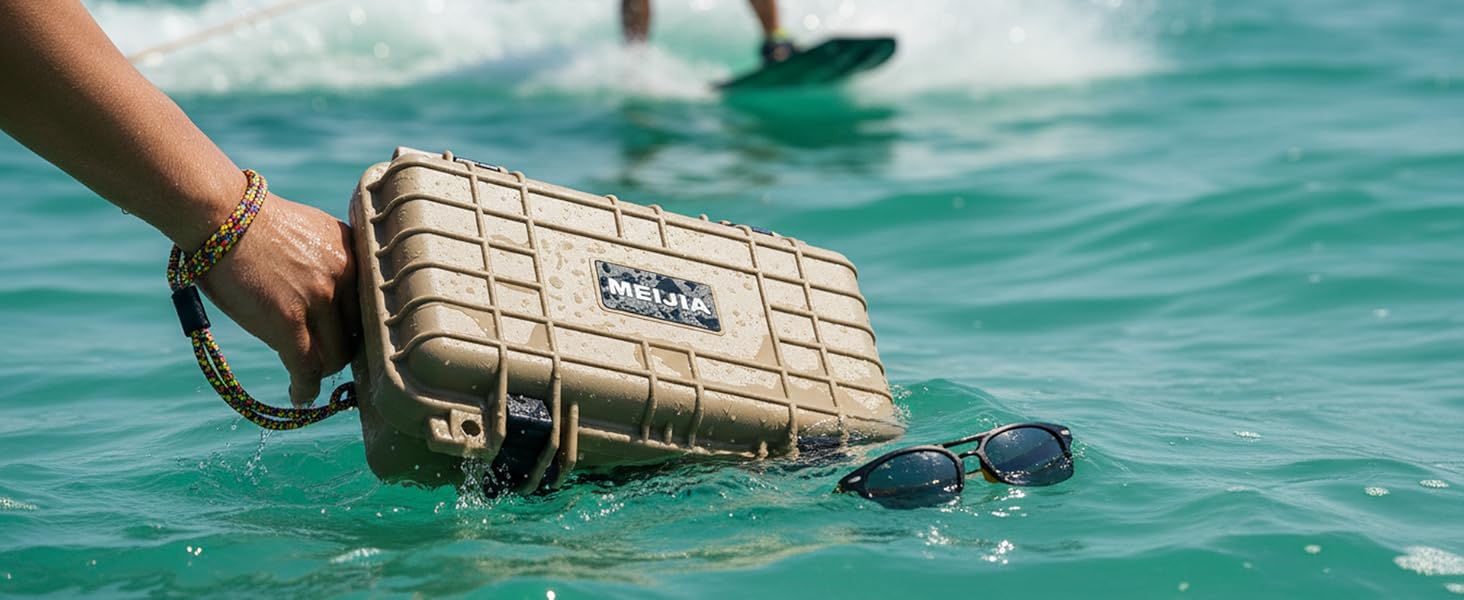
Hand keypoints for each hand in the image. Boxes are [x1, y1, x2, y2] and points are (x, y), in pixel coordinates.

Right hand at [197, 195, 360, 407]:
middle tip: (326, 357)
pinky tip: (300, 394)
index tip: (351, 337)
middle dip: (342, 347)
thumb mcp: (309, 230)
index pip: (369, 304)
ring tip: (309, 375)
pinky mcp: (288, 321)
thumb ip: (328, 260)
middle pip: (357, 332)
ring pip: (335, 354)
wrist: (220, 212)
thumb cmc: (252, 219)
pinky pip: (306, 366)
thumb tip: (330, 293)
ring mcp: (318, 299)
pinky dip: (305, 386)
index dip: (358, 325)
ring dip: (322, 369)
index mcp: (352, 252)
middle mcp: (345, 275)